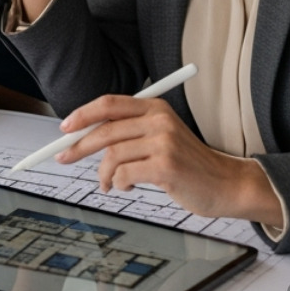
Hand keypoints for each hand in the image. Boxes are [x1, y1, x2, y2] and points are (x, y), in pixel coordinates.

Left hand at [58, 94, 283, 226]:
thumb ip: (128, 131)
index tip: (63, 129)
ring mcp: (163, 142)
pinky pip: (124, 175)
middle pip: (104, 130)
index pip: (108, 104)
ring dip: (104, 174)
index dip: (82, 115)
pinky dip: (119, 184)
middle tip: (63, 158)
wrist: (226, 184)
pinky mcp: (166, 166)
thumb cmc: (188, 163)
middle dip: (78, 146)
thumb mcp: (160, 136)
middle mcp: (159, 120)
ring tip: (109, 183)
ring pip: (111, 156)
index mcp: (155, 107)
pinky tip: (129, 187)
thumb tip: (81, 135)